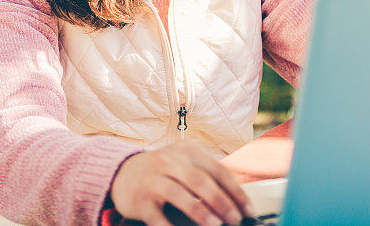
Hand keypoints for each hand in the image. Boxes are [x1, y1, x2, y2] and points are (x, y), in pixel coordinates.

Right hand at [110, 141, 253, 225]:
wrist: (121, 172)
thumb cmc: (162, 171)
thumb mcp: (184, 164)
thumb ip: (206, 176)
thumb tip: (235, 200)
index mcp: (186, 151)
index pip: (217, 170)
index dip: (235, 190)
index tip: (247, 208)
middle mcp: (169, 161)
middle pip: (200, 180)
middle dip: (221, 201)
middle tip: (234, 219)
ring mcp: (152, 180)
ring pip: (179, 194)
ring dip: (200, 211)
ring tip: (215, 225)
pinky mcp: (139, 200)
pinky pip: (157, 216)